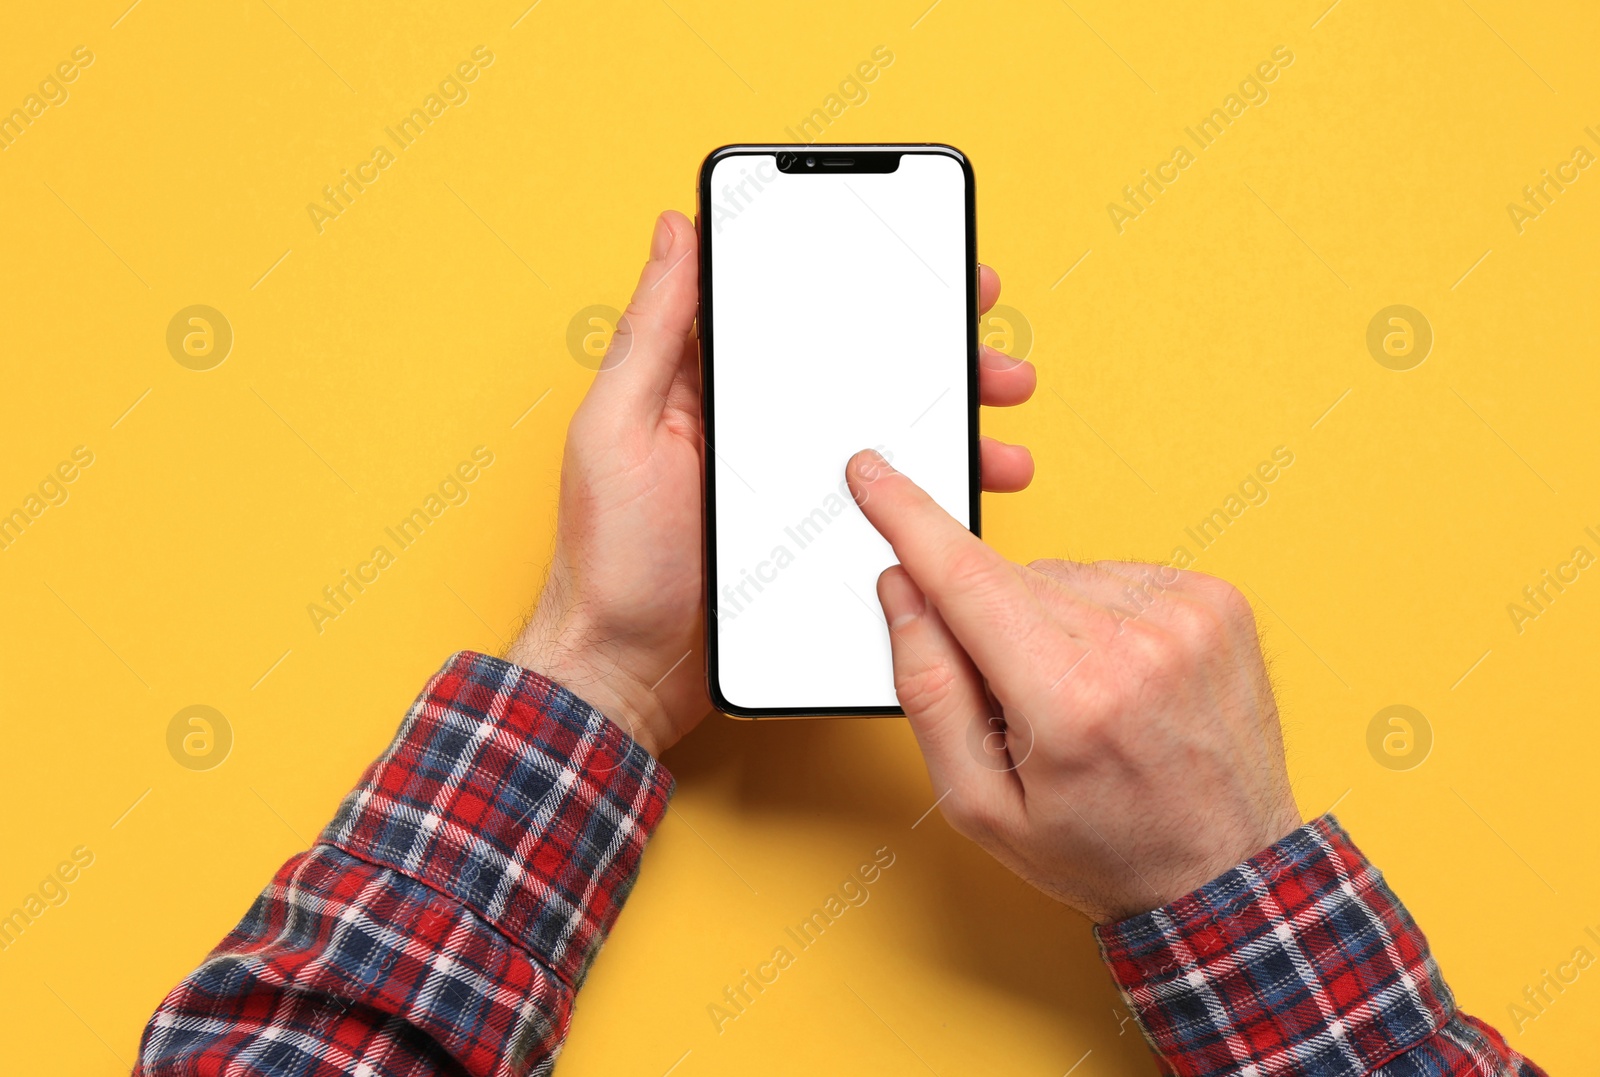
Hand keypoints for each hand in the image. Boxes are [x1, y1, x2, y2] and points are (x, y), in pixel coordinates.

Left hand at [507, 211, 1038, 756]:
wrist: (627, 672)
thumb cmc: (609, 554)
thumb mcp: (617, 426)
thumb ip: (652, 330)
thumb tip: (675, 227)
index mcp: (715, 384)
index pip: (798, 310)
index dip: (865, 280)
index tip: (929, 259)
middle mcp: (762, 425)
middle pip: (863, 370)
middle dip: (936, 351)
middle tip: (988, 344)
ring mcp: (796, 485)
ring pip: (890, 435)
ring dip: (953, 423)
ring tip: (1004, 428)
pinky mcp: (818, 539)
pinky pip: (888, 505)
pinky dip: (933, 495)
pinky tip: (969, 495)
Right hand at [845, 450, 1301, 921]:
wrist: (1228, 872)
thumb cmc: (1102, 848)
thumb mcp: (980, 804)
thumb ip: (928, 689)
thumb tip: (903, 587)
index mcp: (1069, 700)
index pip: (966, 578)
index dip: (908, 520)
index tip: (872, 474)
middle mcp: (1135, 642)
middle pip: (1008, 580)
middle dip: (988, 624)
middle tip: (1022, 703)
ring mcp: (1186, 614)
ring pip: (1061, 574)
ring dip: (1049, 620)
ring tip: (1085, 698)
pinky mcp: (1217, 599)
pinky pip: (1115, 574)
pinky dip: (1100, 613)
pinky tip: (1120, 674)